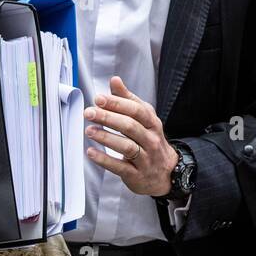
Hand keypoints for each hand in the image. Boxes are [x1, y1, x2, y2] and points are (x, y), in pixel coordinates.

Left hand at [84, 76, 178, 197]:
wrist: (166, 173)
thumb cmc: (150, 141)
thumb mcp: (144, 119)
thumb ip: (128, 100)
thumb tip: (114, 81)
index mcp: (152, 123)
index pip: (136, 110)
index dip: (117, 103)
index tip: (99, 99)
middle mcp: (151, 140)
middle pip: (130, 126)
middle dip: (108, 118)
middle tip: (89, 113)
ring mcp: (145, 158)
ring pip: (126, 146)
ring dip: (106, 137)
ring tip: (89, 131)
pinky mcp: (136, 175)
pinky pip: (120, 166)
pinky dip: (104, 159)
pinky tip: (91, 152)